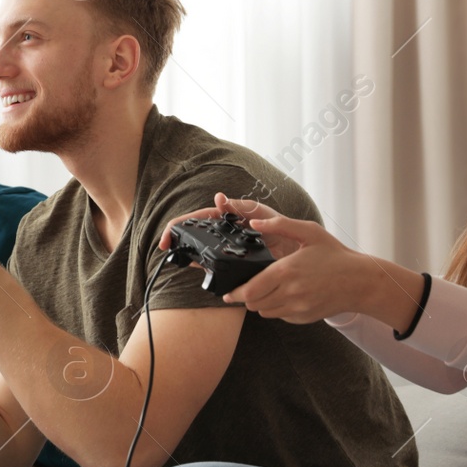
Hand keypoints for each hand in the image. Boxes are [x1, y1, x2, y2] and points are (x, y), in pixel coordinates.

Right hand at [159, 192, 302, 259]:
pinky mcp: (234, 265)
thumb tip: (218, 198)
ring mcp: (228, 249)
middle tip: (165, 247)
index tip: (169, 233)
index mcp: (229, 217)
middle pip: (195, 233)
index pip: (199, 217)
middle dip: (177, 238)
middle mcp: (225, 233)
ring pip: (201, 249)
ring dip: (187, 252)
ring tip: (175, 258)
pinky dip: (202, 266)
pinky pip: (214, 265)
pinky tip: (196, 268)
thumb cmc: (285, 229)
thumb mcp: (265, 214)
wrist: (301, 252)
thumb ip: (242, 207)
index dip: (181, 223)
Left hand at [205, 197, 368, 323]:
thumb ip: (280, 224)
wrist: (360, 282)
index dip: (235, 292)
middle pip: (253, 303)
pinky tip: (285, 295)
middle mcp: (290, 292)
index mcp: (287, 271)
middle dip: (246, 296)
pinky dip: (277, 308)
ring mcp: (298, 308)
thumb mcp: (310, 232)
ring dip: (260, 303)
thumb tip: (254, 223)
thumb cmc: (335, 254)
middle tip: (246, 288)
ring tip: (267, 290)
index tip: (227, 292)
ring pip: (265, 312)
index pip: (250, 289)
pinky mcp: (304, 317)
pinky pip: (280, 316)